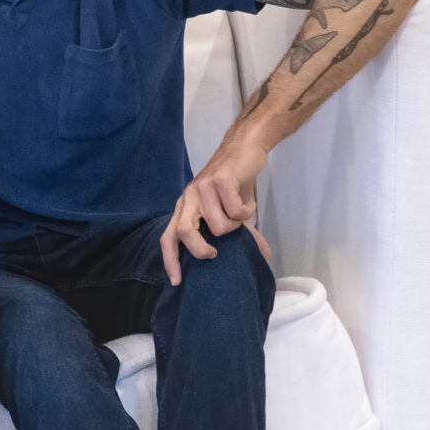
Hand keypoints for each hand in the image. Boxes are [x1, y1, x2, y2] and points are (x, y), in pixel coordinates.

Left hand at [160, 141, 274, 284]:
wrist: (244, 148)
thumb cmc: (234, 182)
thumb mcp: (232, 211)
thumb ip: (240, 233)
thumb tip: (261, 255)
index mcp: (185, 208)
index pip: (168, 237)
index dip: (170, 260)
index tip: (176, 281)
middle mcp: (188, 199)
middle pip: (183, 232)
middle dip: (199, 249)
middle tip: (214, 254)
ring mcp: (201, 188)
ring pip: (217, 226)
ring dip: (234, 225)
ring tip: (241, 215)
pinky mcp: (218, 180)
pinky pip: (234, 211)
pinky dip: (246, 212)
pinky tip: (249, 204)